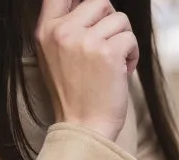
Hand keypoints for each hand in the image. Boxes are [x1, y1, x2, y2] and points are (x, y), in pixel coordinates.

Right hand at [36, 0, 139, 140]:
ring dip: (124, 40)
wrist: (83, 128)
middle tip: (111, 45)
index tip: (96, 15)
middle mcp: (63, 31)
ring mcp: (86, 41)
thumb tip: (88, 3)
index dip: (84, 0)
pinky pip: (130, 38)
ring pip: (119, 19)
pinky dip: (133, 55)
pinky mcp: (108, 53)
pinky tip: (123, 72)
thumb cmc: (74, 96)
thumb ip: (67, 28)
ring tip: (116, 63)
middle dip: (111, 21)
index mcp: (46, 30)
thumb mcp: (55, 57)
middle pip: (99, 1)